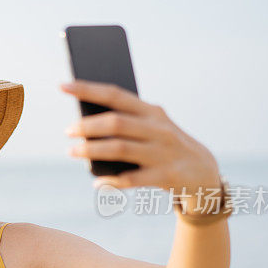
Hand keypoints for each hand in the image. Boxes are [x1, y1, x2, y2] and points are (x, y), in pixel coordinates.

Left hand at [60, 80, 221, 200]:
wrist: (203, 172)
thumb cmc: (163, 145)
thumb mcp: (150, 127)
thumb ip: (124, 122)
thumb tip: (83, 125)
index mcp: (151, 112)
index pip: (115, 95)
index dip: (88, 90)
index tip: (63, 86)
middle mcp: (158, 129)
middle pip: (116, 123)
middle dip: (88, 126)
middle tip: (68, 130)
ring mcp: (163, 152)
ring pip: (120, 149)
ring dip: (92, 151)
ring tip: (72, 152)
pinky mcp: (167, 175)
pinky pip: (132, 179)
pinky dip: (112, 180)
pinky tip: (97, 182)